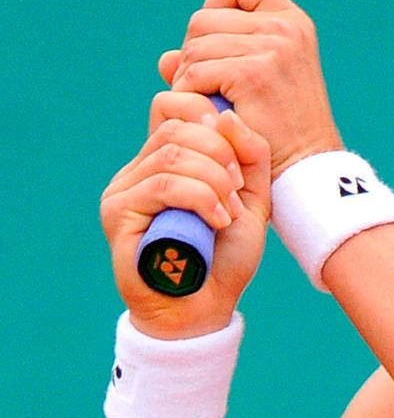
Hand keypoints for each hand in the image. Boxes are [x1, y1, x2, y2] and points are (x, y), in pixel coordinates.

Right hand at [100, 95, 270, 337]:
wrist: (204, 311)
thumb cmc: (225, 259)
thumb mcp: (251, 202)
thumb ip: (250, 157)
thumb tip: (226, 115)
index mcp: (166, 160)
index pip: (174, 106)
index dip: (210, 118)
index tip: (238, 162)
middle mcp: (138, 169)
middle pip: (176, 126)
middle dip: (220, 154)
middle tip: (238, 192)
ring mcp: (123, 190)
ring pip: (171, 154)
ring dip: (213, 180)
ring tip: (229, 213)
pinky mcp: (118, 213)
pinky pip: (162, 184)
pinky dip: (200, 197)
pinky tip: (218, 221)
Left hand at [158, 0, 344, 180]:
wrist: (305, 174)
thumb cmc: (282, 135)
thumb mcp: (261, 86)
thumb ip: (219, 59)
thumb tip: (165, 59)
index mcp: (292, 22)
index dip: (219, 2)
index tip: (218, 38)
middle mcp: (285, 28)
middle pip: (205, 17)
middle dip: (194, 51)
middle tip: (202, 88)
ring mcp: (271, 49)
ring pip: (195, 45)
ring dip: (188, 77)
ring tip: (203, 105)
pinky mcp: (252, 75)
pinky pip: (196, 71)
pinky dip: (191, 94)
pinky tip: (206, 115)